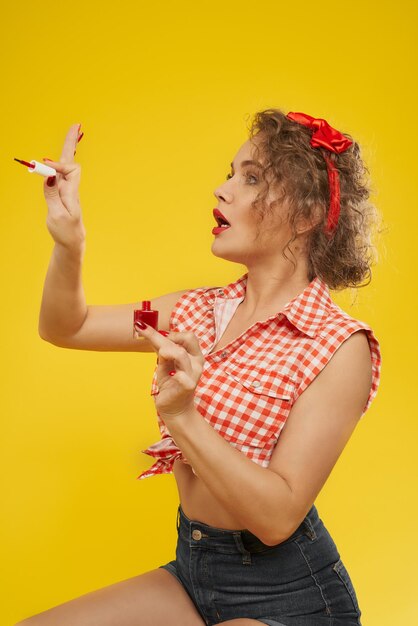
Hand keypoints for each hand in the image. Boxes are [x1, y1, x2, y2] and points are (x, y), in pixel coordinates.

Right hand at [43, 124, 85, 250]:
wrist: (72, 241)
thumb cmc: (66, 231)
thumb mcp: (57, 215)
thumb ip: (52, 195)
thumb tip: (49, 176)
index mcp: (71, 192)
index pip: (68, 170)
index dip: (56, 165)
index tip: (43, 165)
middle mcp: (70, 187)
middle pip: (70, 161)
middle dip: (71, 143)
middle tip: (77, 125)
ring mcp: (66, 189)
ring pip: (66, 164)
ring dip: (69, 147)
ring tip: (75, 130)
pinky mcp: (61, 192)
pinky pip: (61, 172)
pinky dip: (61, 159)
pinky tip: (66, 152)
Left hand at [134, 323, 204, 419]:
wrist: (174, 408)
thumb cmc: (170, 384)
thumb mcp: (164, 363)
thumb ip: (160, 347)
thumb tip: (145, 329)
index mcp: (194, 354)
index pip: (188, 336)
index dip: (171, 332)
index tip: (150, 331)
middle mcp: (197, 362)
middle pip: (186, 338)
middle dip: (164, 338)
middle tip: (151, 342)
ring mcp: (194, 374)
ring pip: (180, 353)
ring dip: (166, 351)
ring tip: (160, 357)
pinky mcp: (188, 386)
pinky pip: (181, 375)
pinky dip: (174, 374)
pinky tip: (171, 377)